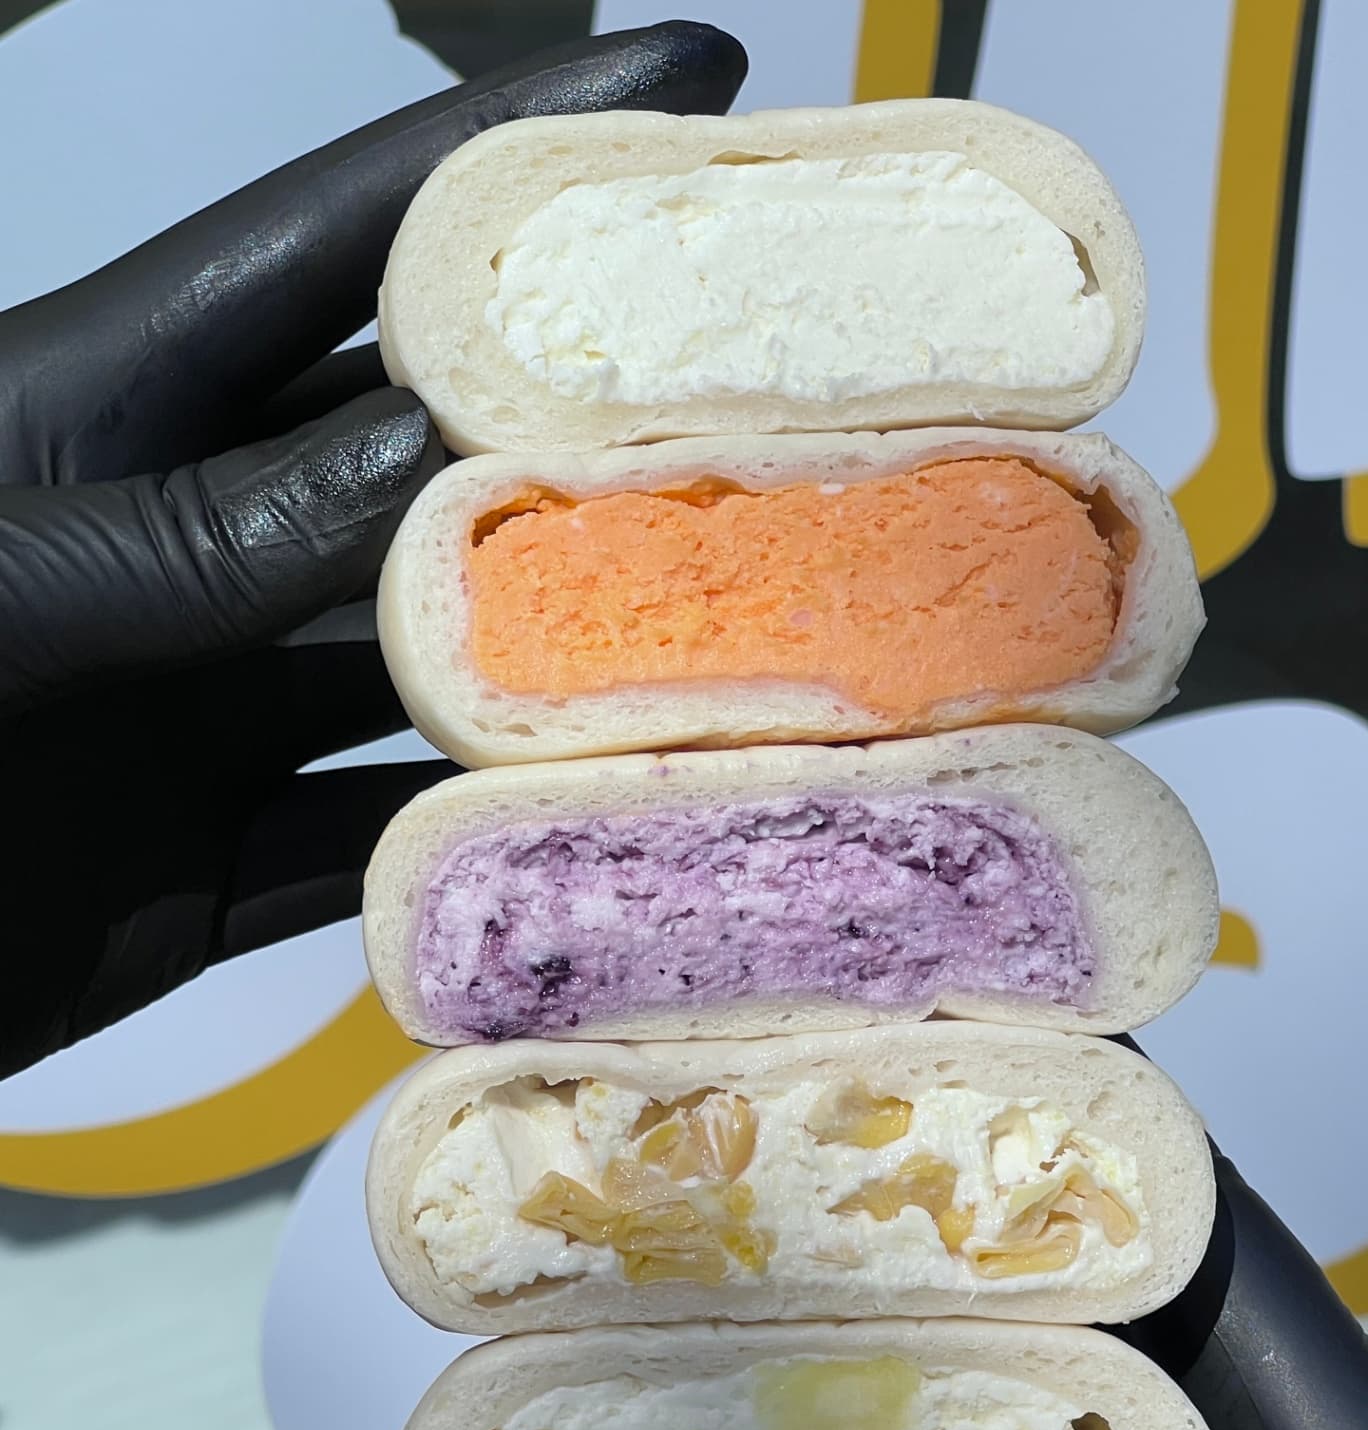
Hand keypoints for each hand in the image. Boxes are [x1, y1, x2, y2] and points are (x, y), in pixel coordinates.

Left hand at [0, 21, 745, 1080]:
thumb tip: (461, 452)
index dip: (506, 161)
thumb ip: (230, 531)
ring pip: (420, 676)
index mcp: (104, 413)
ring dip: (554, 664)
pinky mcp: (201, 873)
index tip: (680, 73)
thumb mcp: (20, 583)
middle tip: (768, 405)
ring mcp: (197, 716)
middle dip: (578, 434)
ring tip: (731, 632)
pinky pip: (365, 847)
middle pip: (418, 469)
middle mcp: (180, 553)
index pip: (339, 244)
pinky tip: (578, 828)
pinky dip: (460, 846)